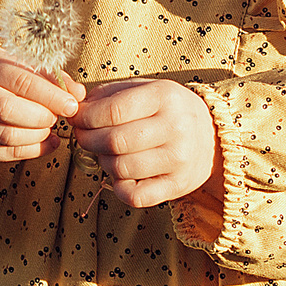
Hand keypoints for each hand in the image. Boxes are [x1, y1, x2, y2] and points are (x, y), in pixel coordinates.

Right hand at [0, 45, 84, 176]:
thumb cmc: (0, 79)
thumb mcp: (20, 67)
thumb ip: (50, 77)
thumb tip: (77, 94)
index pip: (18, 79)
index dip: (49, 95)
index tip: (71, 105)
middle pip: (5, 109)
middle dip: (39, 117)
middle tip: (55, 118)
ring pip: (3, 135)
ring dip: (35, 136)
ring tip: (49, 130)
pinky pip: (1, 155)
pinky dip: (29, 152)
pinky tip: (45, 143)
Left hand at [70, 79, 217, 208]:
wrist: (212, 137)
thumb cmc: (168, 110)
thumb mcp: (144, 90)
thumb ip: (108, 95)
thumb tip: (74, 104)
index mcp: (165, 96)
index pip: (113, 111)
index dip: (86, 117)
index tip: (75, 119)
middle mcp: (175, 127)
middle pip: (114, 141)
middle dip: (88, 140)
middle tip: (83, 137)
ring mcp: (179, 159)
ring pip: (121, 168)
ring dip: (102, 162)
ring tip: (105, 153)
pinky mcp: (178, 186)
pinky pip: (135, 195)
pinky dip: (118, 187)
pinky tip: (120, 175)